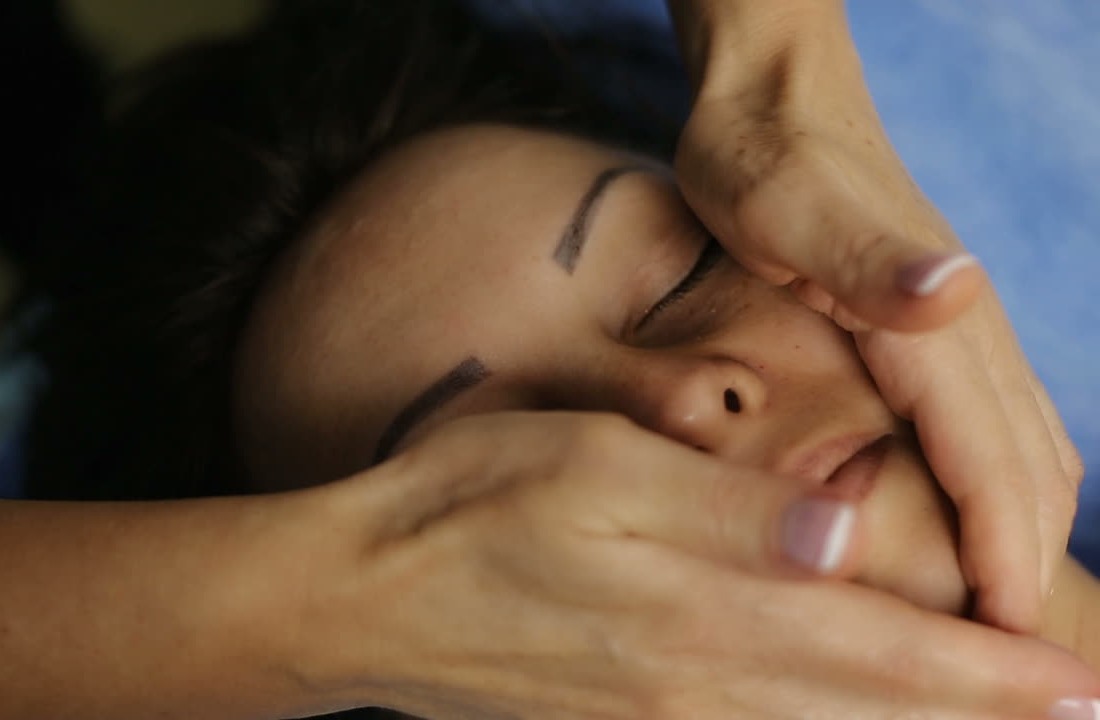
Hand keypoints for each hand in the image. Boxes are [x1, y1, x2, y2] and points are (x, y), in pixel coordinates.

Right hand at [282, 412, 1096, 718]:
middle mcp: (691, 687)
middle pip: (865, 716)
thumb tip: (842, 536)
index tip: (1077, 685)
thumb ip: (721, 509)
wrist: (361, 598)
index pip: (875, 648)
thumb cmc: (469, 503)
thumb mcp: (591, 465)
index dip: (984, 673)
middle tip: (1076, 718)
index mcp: (697, 611)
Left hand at [668, 1, 1080, 632]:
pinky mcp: (928, 327)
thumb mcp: (788, 200)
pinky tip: (972, 520)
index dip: (1000, 564)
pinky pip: (992, 423)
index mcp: (933, 326)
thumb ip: (867, 252)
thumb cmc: (760, 154)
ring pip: (1023, 450)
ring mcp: (953, 330)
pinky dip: (1000, 487)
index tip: (1002, 651)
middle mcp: (963, 333)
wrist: (771, 98)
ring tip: (994, 618)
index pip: (990, 468)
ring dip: (1021, 535)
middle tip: (1004, 663)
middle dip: (1024, 570)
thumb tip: (958, 292)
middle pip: (1026, 473)